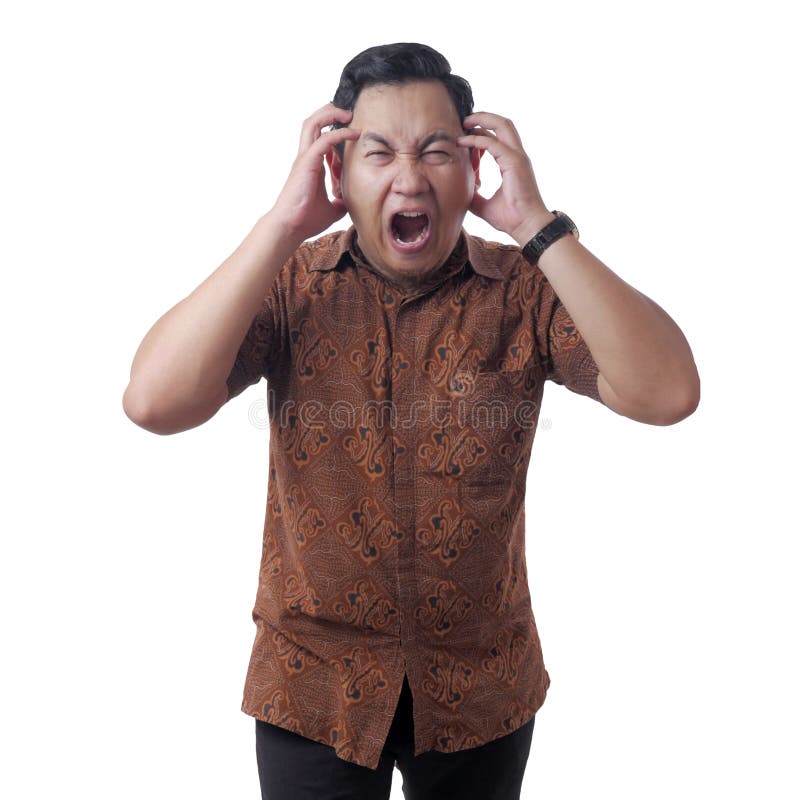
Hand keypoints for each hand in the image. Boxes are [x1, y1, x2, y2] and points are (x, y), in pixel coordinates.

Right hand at [270, 103, 360, 241]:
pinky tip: (354, 134)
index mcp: (311, 165)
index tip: (355, 136)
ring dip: (331, 114)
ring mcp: (304, 158)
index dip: (338, 135)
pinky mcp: (307, 162)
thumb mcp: (333, 209)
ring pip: (313, 123)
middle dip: (330, 112)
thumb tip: (352, 201)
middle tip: (350, 113)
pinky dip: (340, 133)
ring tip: (348, 113)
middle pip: (313, 123)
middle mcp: (306, 157)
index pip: (322, 140)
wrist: (290, 227)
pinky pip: (324, 140)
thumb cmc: (306, 220)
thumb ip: (342, 200)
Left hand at [457, 112, 553, 245]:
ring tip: (464, 122)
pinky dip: (476, 140)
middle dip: (483, 118)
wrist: (527, 227)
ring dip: (482, 120)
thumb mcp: (484, 205)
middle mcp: (517, 156)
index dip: (479, 137)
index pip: (497, 140)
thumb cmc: (510, 219)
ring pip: (502, 126)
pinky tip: (462, 142)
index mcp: (512, 163)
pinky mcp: (514, 163)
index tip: (463, 140)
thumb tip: (460, 191)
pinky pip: (492, 143)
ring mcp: (518, 157)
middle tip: (464, 120)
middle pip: (503, 125)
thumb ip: (473, 194)